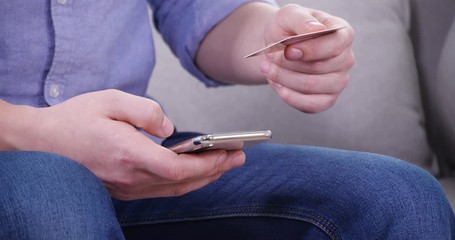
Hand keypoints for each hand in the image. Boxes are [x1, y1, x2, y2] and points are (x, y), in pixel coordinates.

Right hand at [11, 90, 244, 199]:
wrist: (42, 143)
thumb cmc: (75, 120)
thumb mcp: (110, 100)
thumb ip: (147, 111)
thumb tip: (170, 127)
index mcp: (127, 154)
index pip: (177, 169)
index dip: (207, 165)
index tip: (229, 154)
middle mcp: (129, 176)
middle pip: (182, 183)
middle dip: (215, 171)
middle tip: (239, 157)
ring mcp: (126, 187)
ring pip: (174, 190)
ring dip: (203, 179)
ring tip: (225, 164)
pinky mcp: (123, 188)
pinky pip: (161, 190)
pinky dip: (184, 183)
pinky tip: (195, 172)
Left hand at [260, 4, 354, 112]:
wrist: (278, 46)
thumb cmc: (288, 28)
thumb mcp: (289, 15)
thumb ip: (301, 20)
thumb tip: (317, 30)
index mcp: (343, 34)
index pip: (335, 46)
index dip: (310, 50)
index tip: (288, 51)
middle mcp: (346, 59)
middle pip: (319, 68)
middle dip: (288, 65)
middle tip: (269, 58)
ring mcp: (338, 81)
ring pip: (312, 87)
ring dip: (284, 79)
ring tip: (268, 69)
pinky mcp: (327, 99)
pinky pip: (312, 106)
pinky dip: (290, 98)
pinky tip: (278, 86)